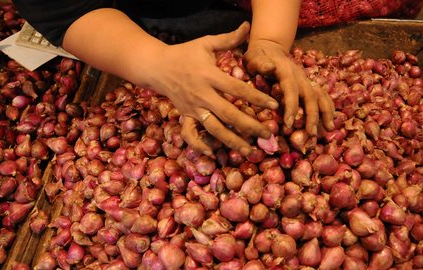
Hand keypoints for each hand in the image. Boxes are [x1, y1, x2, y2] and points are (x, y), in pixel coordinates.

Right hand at [141, 22, 278, 155]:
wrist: (157, 66)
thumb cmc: (184, 54)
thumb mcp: (206, 43)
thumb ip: (228, 39)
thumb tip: (247, 27)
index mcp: (209, 76)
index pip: (236, 89)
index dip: (256, 98)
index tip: (273, 105)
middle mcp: (202, 95)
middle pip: (228, 114)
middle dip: (250, 126)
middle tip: (268, 134)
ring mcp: (193, 108)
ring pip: (213, 128)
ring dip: (232, 141)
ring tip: (249, 151)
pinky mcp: (185, 116)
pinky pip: (190, 134)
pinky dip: (199, 145)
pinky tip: (212, 153)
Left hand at [243, 39, 334, 134]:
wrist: (270, 48)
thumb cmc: (258, 56)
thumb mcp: (254, 57)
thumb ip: (260, 63)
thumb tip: (269, 67)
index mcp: (286, 72)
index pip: (291, 90)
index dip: (291, 107)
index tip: (289, 124)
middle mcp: (300, 76)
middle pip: (311, 95)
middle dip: (312, 115)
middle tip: (311, 134)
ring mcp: (306, 80)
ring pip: (321, 95)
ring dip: (326, 112)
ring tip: (329, 130)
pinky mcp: (309, 84)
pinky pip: (322, 95)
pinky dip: (328, 108)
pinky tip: (330, 122)